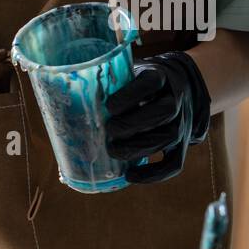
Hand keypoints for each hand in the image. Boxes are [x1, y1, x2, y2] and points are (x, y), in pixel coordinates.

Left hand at [106, 51, 210, 183]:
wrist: (178, 87)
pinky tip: (130, 176)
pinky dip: (153, 174)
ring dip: (137, 148)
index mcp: (160, 77)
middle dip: (132, 125)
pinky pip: (173, 164)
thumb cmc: (140, 84)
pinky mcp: (182, 144)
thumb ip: (108, 83)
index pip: (150, 83)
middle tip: (109, 130)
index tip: (108, 106)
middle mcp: (175, 99)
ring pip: (166, 138)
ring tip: (113, 151)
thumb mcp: (129, 73)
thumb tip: (67, 98)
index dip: (130, 95)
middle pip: (163, 112)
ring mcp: (182, 123)